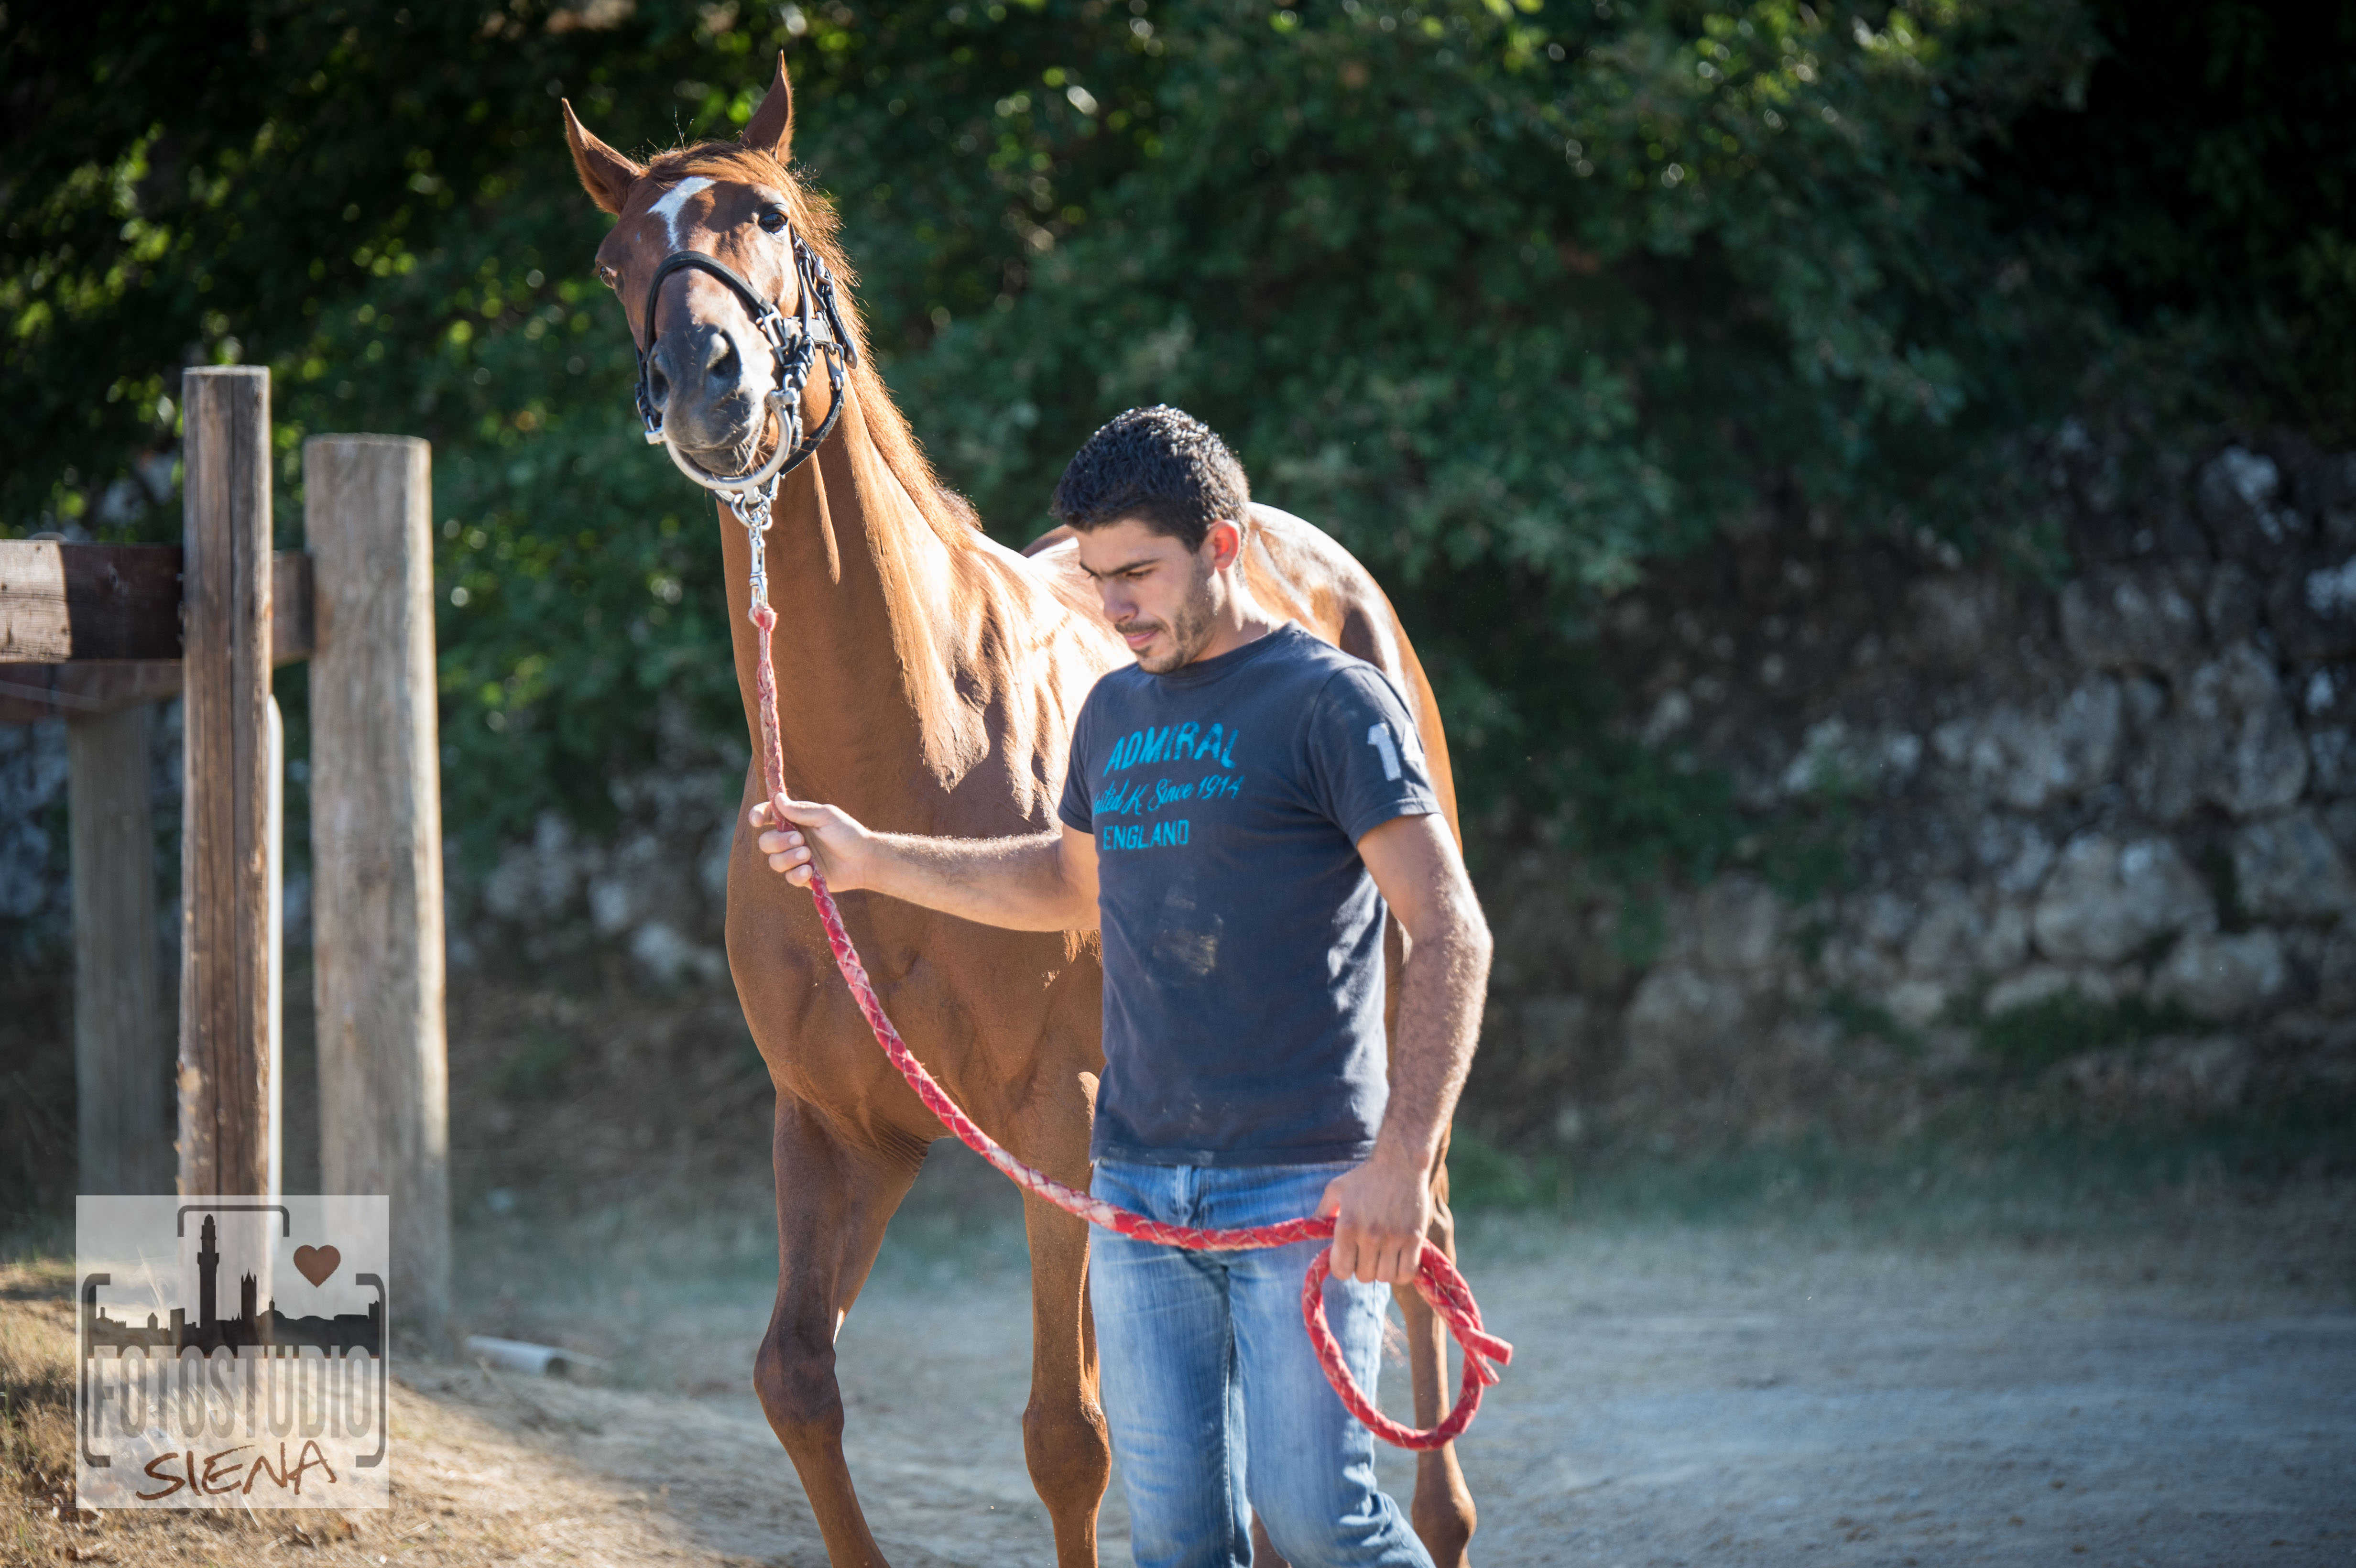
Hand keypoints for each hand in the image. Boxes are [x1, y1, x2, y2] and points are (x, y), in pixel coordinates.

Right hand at [748, 795, 873, 889]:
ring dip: (787, 858)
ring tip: (807, 854)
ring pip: (774, 862)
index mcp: (796, 821)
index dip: (758, 816)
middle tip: (800, 839)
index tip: (758, 821)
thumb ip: (801, 810)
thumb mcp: (826, 816)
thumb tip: (777, 798)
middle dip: (778, 841)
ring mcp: (797, 859)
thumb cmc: (848, 833)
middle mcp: (792, 839)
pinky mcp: (803, 876)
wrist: (864, 859)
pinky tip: (810, 870)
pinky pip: (789, 878)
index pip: (769, 816)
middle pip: (766, 842)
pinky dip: (796, 874)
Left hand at [1316, 1146, 1433, 1286]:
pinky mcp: (1414, 1238)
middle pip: (1363, 1276)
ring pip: (1385, 1277)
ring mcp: (1393, 1237)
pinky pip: (1407, 1273)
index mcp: (1346, 1225)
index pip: (1340, 1270)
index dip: (1343, 1267)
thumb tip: (1309, 1231)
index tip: (1348, 1258)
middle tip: (1367, 1252)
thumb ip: (1321, 1212)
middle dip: (1363, 1267)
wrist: (1401, 1161)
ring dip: (1383, 1270)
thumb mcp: (1336, 1189)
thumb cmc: (1365, 1176)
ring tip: (1383, 1254)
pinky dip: (1402, 1272)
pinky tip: (1399, 1259)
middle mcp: (1368, 1234)